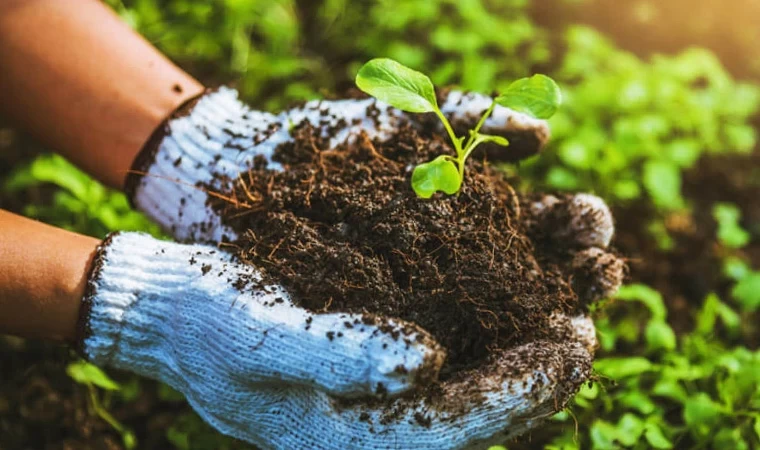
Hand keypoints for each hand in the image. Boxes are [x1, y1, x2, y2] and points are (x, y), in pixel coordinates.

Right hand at [112, 88, 623, 447]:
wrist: (171, 304)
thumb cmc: (207, 321)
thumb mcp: (264, 334)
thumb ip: (342, 354)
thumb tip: (430, 363)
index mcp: (351, 438)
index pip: (457, 428)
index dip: (523, 391)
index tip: (575, 344)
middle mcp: (375, 420)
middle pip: (480, 409)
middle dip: (542, 374)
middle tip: (591, 322)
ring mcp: (378, 387)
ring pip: (474, 376)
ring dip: (525, 341)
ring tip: (576, 297)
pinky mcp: (376, 351)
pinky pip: (451, 344)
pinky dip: (490, 317)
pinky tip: (518, 281)